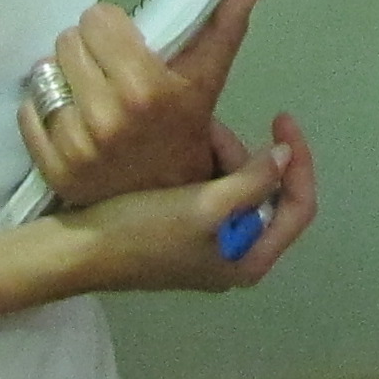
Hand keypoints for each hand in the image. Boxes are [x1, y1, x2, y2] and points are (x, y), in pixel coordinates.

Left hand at [17, 0, 261, 205]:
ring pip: (45, 72)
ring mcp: (75, 145)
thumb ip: (224, 27)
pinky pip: (29, 110)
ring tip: (88, 93)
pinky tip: (71, 120)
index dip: (110, 28)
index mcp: (145, 88)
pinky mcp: (52, 167)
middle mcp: (107, 116)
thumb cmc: (185, 137)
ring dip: (65, 78)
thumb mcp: (207, 82)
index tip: (123, 43)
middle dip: (87, 50)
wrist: (168, 209)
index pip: (97, 20)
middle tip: (106, 70)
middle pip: (67, 41)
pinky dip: (45, 111)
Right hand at [64, 114, 318, 294]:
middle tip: (211, 129)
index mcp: (250, 259)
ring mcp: (210, 245)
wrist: (78, 250)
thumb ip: (252, 180)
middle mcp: (236, 255)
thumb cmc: (144, 231)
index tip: (281, 119)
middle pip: (266, 195)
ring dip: (221, 157)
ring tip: (192, 133)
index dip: (299, 162)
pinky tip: (182, 147)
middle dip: (245, 156)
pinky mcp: (185, 232)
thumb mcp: (205, 205)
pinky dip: (203, 167)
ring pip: (236, 189)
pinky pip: (210, 192)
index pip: (299, 206)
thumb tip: (285, 157)